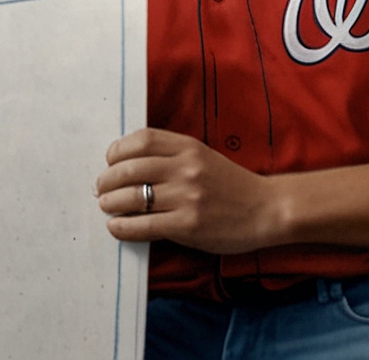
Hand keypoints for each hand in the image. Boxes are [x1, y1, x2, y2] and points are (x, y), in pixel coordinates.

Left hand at [96, 128, 284, 253]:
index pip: (142, 140)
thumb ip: (172, 157)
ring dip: (110, 203)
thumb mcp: (204, 158)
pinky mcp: (188, 225)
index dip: (118, 151)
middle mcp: (188, 168)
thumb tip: (126, 166)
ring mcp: (188, 197)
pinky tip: (117, 227)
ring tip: (107, 208)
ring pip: (131, 197)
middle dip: (107, 180)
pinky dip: (121, 227)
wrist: (266, 209)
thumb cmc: (231, 185)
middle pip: (130, 168)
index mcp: (191, 147)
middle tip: (101, 189)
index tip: (111, 162)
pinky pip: (142, 225)